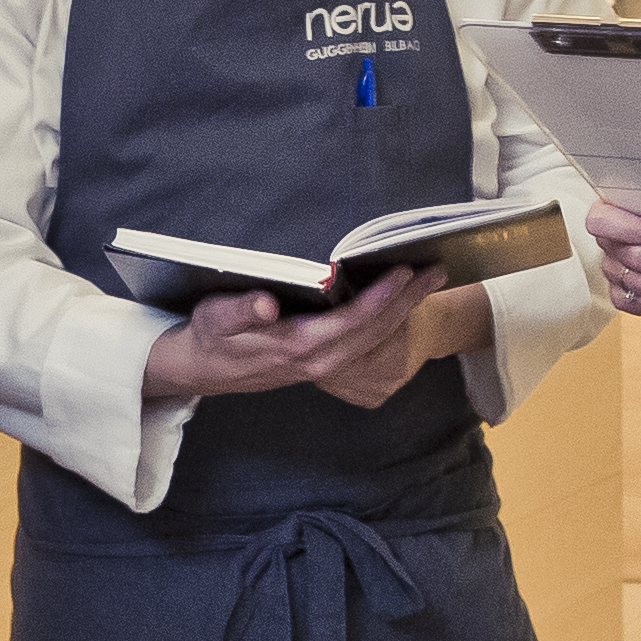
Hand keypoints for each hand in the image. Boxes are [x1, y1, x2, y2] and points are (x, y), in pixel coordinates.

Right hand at [143, 265, 438, 408]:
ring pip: (376, 339)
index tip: (404, 271)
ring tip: (429, 281)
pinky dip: (390, 322)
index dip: (381, 297)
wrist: (203, 370)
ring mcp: (324, 365)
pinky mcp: (324, 361)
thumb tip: (267, 303)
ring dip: (405, 311)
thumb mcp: (215, 318)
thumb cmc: (210, 336)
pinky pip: (367, 344)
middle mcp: (318, 360)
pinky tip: (403, 302)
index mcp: (297, 346)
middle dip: (408, 301)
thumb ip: (241, 310)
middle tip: (436, 271)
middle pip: (375, 331)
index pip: (351, 321)